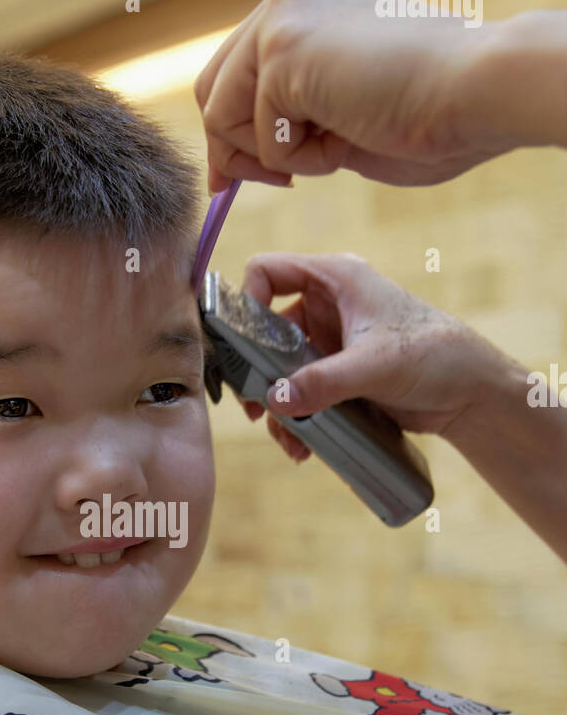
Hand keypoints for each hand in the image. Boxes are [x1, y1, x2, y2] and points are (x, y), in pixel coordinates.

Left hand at [194, 0, 512, 190]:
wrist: (476, 93)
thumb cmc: (431, 112)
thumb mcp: (343, 105)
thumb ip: (294, 113)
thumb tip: (234, 158)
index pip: (237, 68)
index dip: (231, 129)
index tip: (236, 176)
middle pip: (213, 88)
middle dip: (234, 149)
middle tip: (276, 181)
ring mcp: (281, 16)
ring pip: (224, 115)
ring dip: (274, 156)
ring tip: (337, 146)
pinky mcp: (281, 49)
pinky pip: (256, 136)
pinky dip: (297, 159)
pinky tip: (346, 138)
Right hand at [231, 251, 506, 461]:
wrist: (471, 393)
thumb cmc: (434, 356)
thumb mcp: (375, 365)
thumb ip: (323, 381)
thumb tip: (276, 400)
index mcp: (336, 278)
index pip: (268, 271)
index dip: (247, 300)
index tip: (244, 343)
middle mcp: (328, 304)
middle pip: (267, 328)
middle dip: (257, 370)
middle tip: (254, 406)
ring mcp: (332, 340)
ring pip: (282, 367)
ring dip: (278, 402)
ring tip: (286, 437)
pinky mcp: (340, 372)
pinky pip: (302, 390)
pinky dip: (298, 415)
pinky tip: (305, 444)